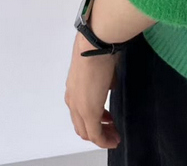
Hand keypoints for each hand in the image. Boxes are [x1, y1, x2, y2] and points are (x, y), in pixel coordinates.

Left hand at [64, 29, 121, 149]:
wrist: (93, 46)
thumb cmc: (98, 50)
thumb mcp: (100, 66)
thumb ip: (103, 79)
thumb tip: (110, 85)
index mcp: (74, 90)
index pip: (80, 113)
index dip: (94, 119)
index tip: (108, 120)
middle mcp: (73, 101)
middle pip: (82, 127)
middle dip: (97, 132)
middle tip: (112, 131)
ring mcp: (79, 107)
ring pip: (87, 132)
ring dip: (101, 137)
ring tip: (113, 136)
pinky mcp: (89, 111)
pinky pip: (95, 133)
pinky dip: (104, 140)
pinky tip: (113, 139)